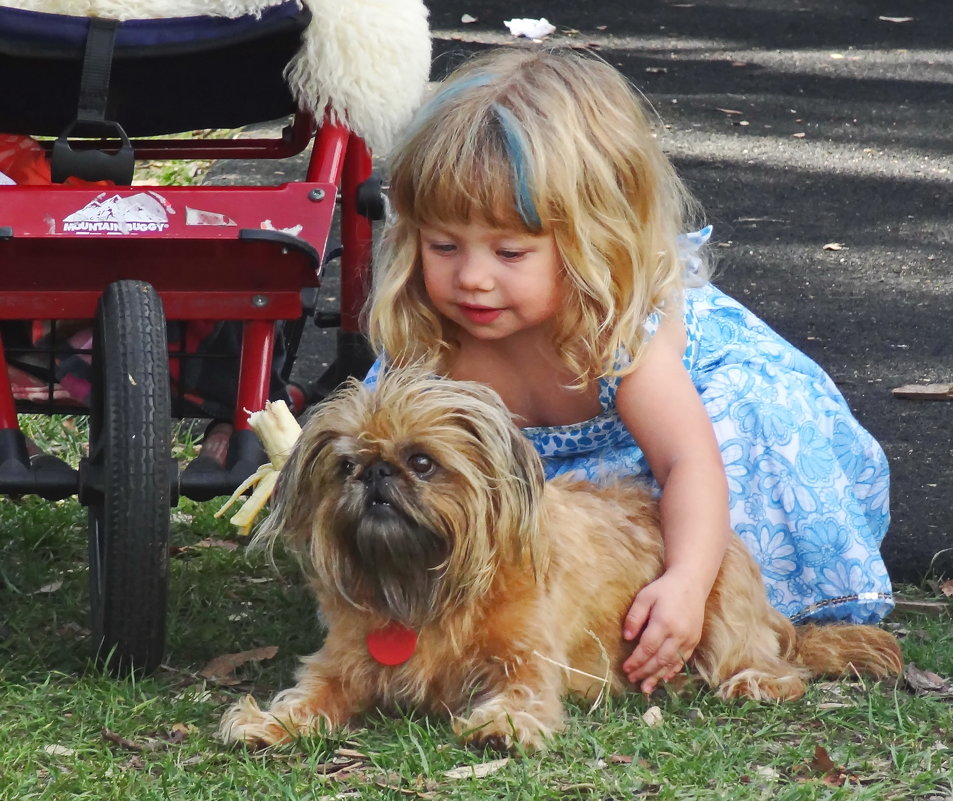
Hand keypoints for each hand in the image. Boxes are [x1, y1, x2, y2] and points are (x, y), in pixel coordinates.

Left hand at [621, 572, 706, 693]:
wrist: (691, 583)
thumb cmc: (664, 589)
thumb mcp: (645, 597)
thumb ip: (635, 617)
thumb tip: (626, 637)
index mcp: (664, 622)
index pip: (647, 648)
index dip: (636, 661)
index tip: (625, 668)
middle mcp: (678, 634)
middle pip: (659, 659)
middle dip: (644, 672)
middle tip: (632, 679)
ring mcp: (689, 639)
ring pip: (671, 663)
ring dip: (657, 677)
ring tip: (645, 688)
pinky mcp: (694, 640)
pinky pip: (682, 660)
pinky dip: (672, 671)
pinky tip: (663, 679)